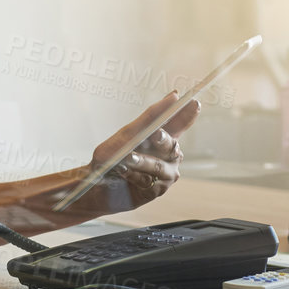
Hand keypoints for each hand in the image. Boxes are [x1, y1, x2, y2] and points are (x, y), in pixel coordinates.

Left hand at [87, 90, 200, 208]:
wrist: (94, 185)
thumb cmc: (110, 157)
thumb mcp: (125, 135)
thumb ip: (147, 119)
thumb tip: (173, 97)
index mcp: (162, 139)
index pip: (179, 124)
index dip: (188, 114)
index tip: (194, 102)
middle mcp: (168, 156)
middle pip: (171, 145)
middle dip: (163, 139)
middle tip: (155, 134)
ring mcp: (165, 175)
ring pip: (158, 165)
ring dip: (142, 161)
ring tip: (128, 158)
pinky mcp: (156, 191)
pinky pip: (148, 181)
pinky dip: (134, 175)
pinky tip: (123, 172)